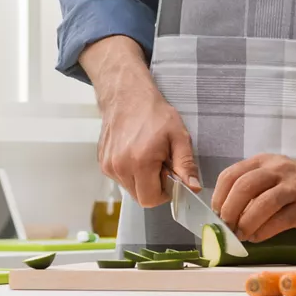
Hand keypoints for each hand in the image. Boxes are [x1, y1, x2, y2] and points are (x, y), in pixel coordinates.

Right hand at [82, 36, 201, 207]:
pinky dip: (130, 172)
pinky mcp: (102, 161)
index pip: (151, 200)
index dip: (164, 192)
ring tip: (147, 156)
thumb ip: (186, 164)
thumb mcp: (178, 136)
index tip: (168, 176)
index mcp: (139, 162)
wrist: (128, 95)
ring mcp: (108, 165)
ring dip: (141, 179)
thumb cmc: (154, 113)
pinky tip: (135, 153)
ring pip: (129, 188)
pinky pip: (120, 178)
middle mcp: (119, 166)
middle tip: (160, 164)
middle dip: (152, 186)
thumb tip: (193, 187)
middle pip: (140, 196)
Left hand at [211, 154, 295, 241]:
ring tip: (240, 234)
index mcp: (262, 161)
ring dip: (246, 222)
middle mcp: (277, 170)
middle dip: (230, 210)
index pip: (231, 174)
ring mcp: (293, 187)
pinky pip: (279, 220)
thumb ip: (249, 188)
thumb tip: (223, 213)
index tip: (215, 213)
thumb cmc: (294, 183)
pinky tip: (257, 237)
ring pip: (262, 203)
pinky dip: (263, 231)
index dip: (219, 196)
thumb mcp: (270, 175)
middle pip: (244, 187)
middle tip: (226, 226)